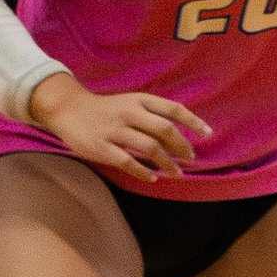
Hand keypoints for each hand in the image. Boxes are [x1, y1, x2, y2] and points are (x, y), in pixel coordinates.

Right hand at [32, 76, 209, 180]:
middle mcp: (130, 112)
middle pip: (164, 130)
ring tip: (176, 173)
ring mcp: (115, 130)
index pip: (173, 109)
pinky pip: (127, 161)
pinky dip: (142, 171)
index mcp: (139, 99)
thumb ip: (151, 114)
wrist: (70, 109)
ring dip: (166, 163)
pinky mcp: (102, 147)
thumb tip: (179, 133)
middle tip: (191, 159)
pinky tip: (152, 178)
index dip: (192, 121)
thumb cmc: (106, 108)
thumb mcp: (130, 102)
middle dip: (181, 147)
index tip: (207, 134)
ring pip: (149, 148)